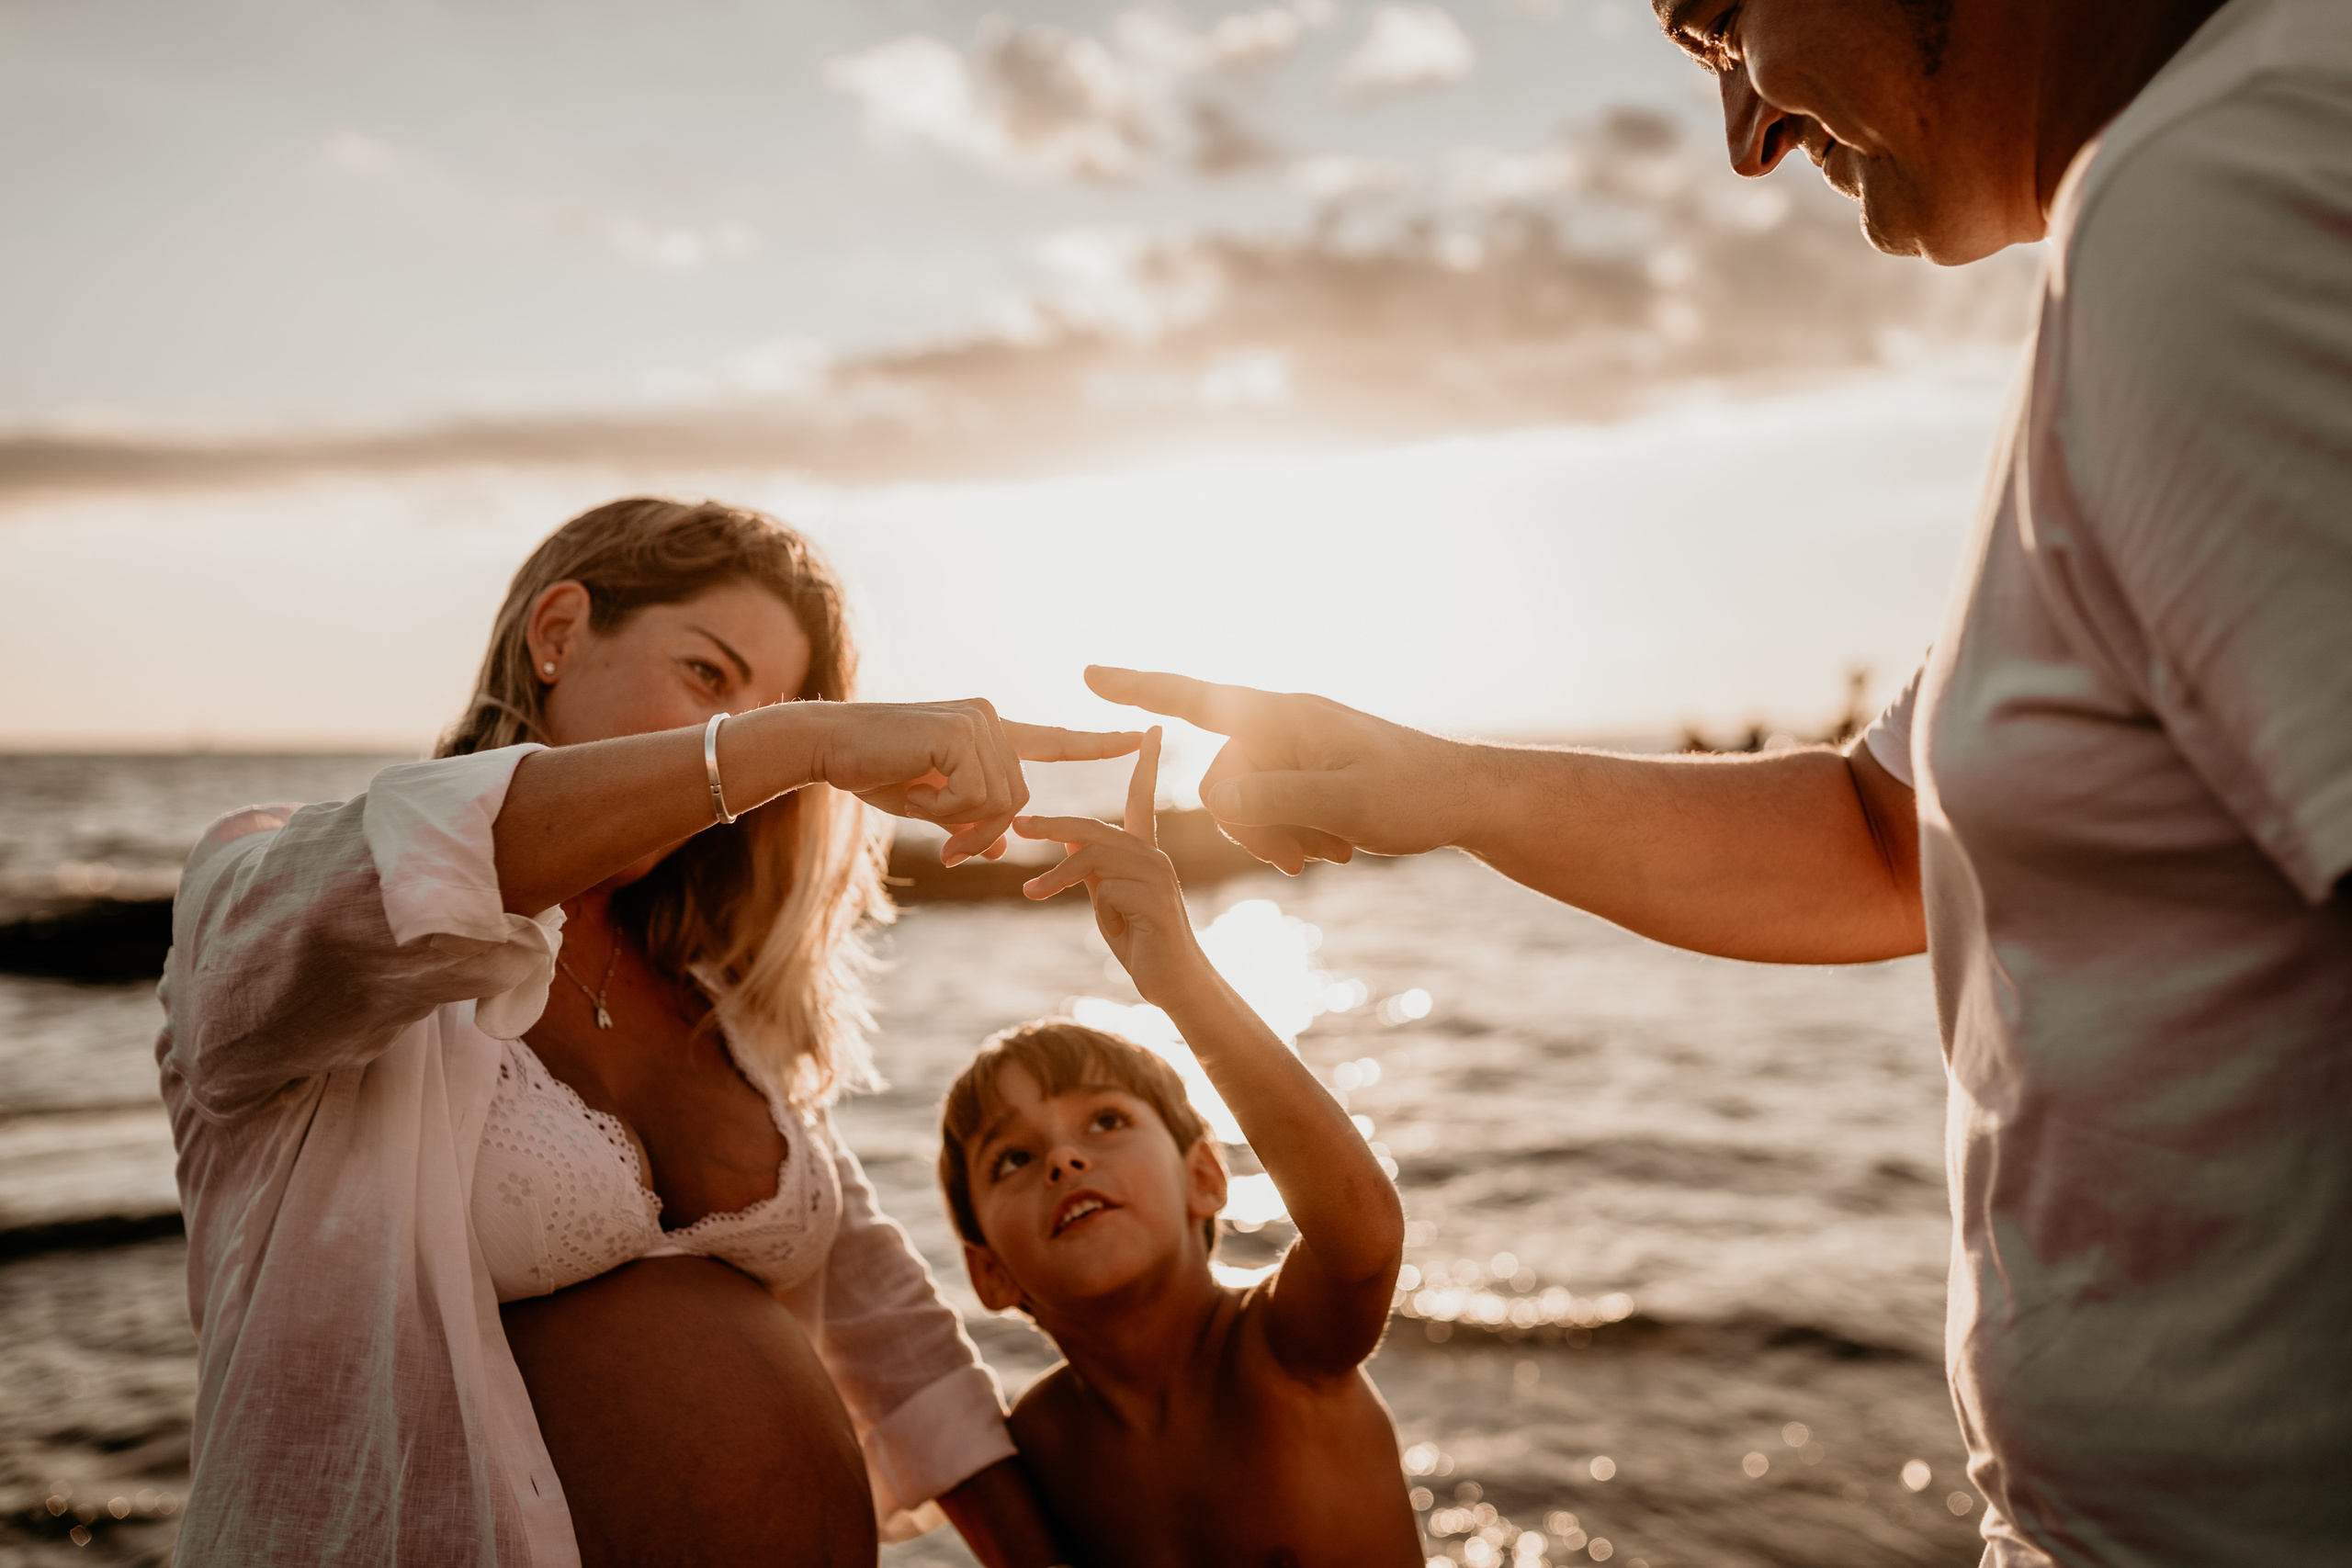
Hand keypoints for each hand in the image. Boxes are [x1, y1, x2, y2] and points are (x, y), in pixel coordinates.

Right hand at [804, 700, 1140, 864]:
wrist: (828, 745)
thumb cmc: (873, 771)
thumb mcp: (929, 804)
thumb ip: (970, 822)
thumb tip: (1002, 850)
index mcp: (990, 731)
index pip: (1054, 741)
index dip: (1097, 745)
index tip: (1141, 739)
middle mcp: (991, 720)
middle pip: (1017, 802)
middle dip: (978, 831)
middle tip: (939, 838)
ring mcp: (979, 723)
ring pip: (999, 804)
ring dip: (955, 820)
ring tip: (915, 798)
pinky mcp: (962, 732)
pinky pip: (974, 797)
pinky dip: (941, 806)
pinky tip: (912, 785)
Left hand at [1015, 728, 1210, 1005]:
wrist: (1173, 982)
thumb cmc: (1140, 941)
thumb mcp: (1108, 898)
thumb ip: (1093, 868)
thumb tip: (1069, 839)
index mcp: (1145, 851)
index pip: (1142, 797)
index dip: (1145, 764)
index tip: (1151, 730)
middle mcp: (1154, 855)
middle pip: (1094, 826)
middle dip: (1052, 824)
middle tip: (1017, 825)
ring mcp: (1156, 874)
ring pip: (1093, 853)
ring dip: (1056, 874)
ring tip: (1030, 893)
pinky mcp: (1152, 896)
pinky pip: (1103, 885)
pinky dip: (1082, 898)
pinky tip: (1086, 917)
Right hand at [1082, 666, 1477, 873]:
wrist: (1468, 800)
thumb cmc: (1415, 794)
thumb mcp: (1345, 802)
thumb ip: (1272, 797)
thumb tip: (1210, 792)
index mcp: (1284, 715)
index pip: (1196, 697)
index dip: (1140, 689)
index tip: (1089, 676)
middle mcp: (1281, 724)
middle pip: (1219, 778)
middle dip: (1249, 827)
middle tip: (1306, 861)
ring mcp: (1293, 749)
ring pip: (1241, 803)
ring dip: (1275, 837)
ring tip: (1329, 855)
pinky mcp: (1306, 775)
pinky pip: (1268, 810)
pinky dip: (1292, 836)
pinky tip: (1335, 851)